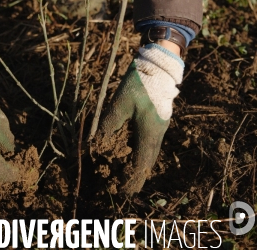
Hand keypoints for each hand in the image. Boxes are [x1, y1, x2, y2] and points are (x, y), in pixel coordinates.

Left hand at [95, 44, 183, 195]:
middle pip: (147, 162)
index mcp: (149, 133)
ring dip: (138, 164)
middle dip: (135, 176)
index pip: (141, 165)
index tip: (123, 192)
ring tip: (126, 175)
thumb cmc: (139, 84)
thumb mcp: (120, 104)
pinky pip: (148, 142)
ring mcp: (160, 127)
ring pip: (149, 152)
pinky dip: (140, 151)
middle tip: (124, 188)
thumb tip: (97, 143)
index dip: (131, 180)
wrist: (158, 66)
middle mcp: (157, 134)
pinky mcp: (158, 119)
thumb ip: (109, 125)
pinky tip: (131, 152)